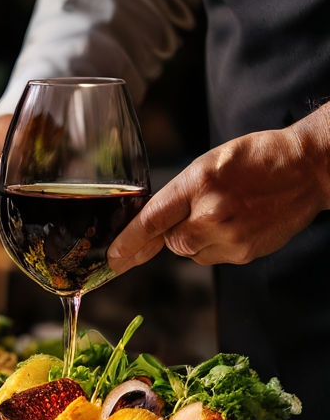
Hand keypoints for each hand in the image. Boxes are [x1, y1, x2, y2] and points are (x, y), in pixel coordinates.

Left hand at [109, 106, 329, 272]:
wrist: (308, 168)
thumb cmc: (255, 160)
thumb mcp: (207, 165)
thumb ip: (177, 196)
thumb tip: (147, 228)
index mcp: (198, 183)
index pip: (150, 221)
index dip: (127, 244)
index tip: (112, 259)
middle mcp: (211, 213)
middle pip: (170, 241)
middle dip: (175, 232)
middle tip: (203, 210)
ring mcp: (230, 236)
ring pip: (190, 252)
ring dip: (197, 238)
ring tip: (227, 213)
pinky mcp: (244, 253)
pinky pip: (213, 257)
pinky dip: (217, 244)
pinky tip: (239, 223)